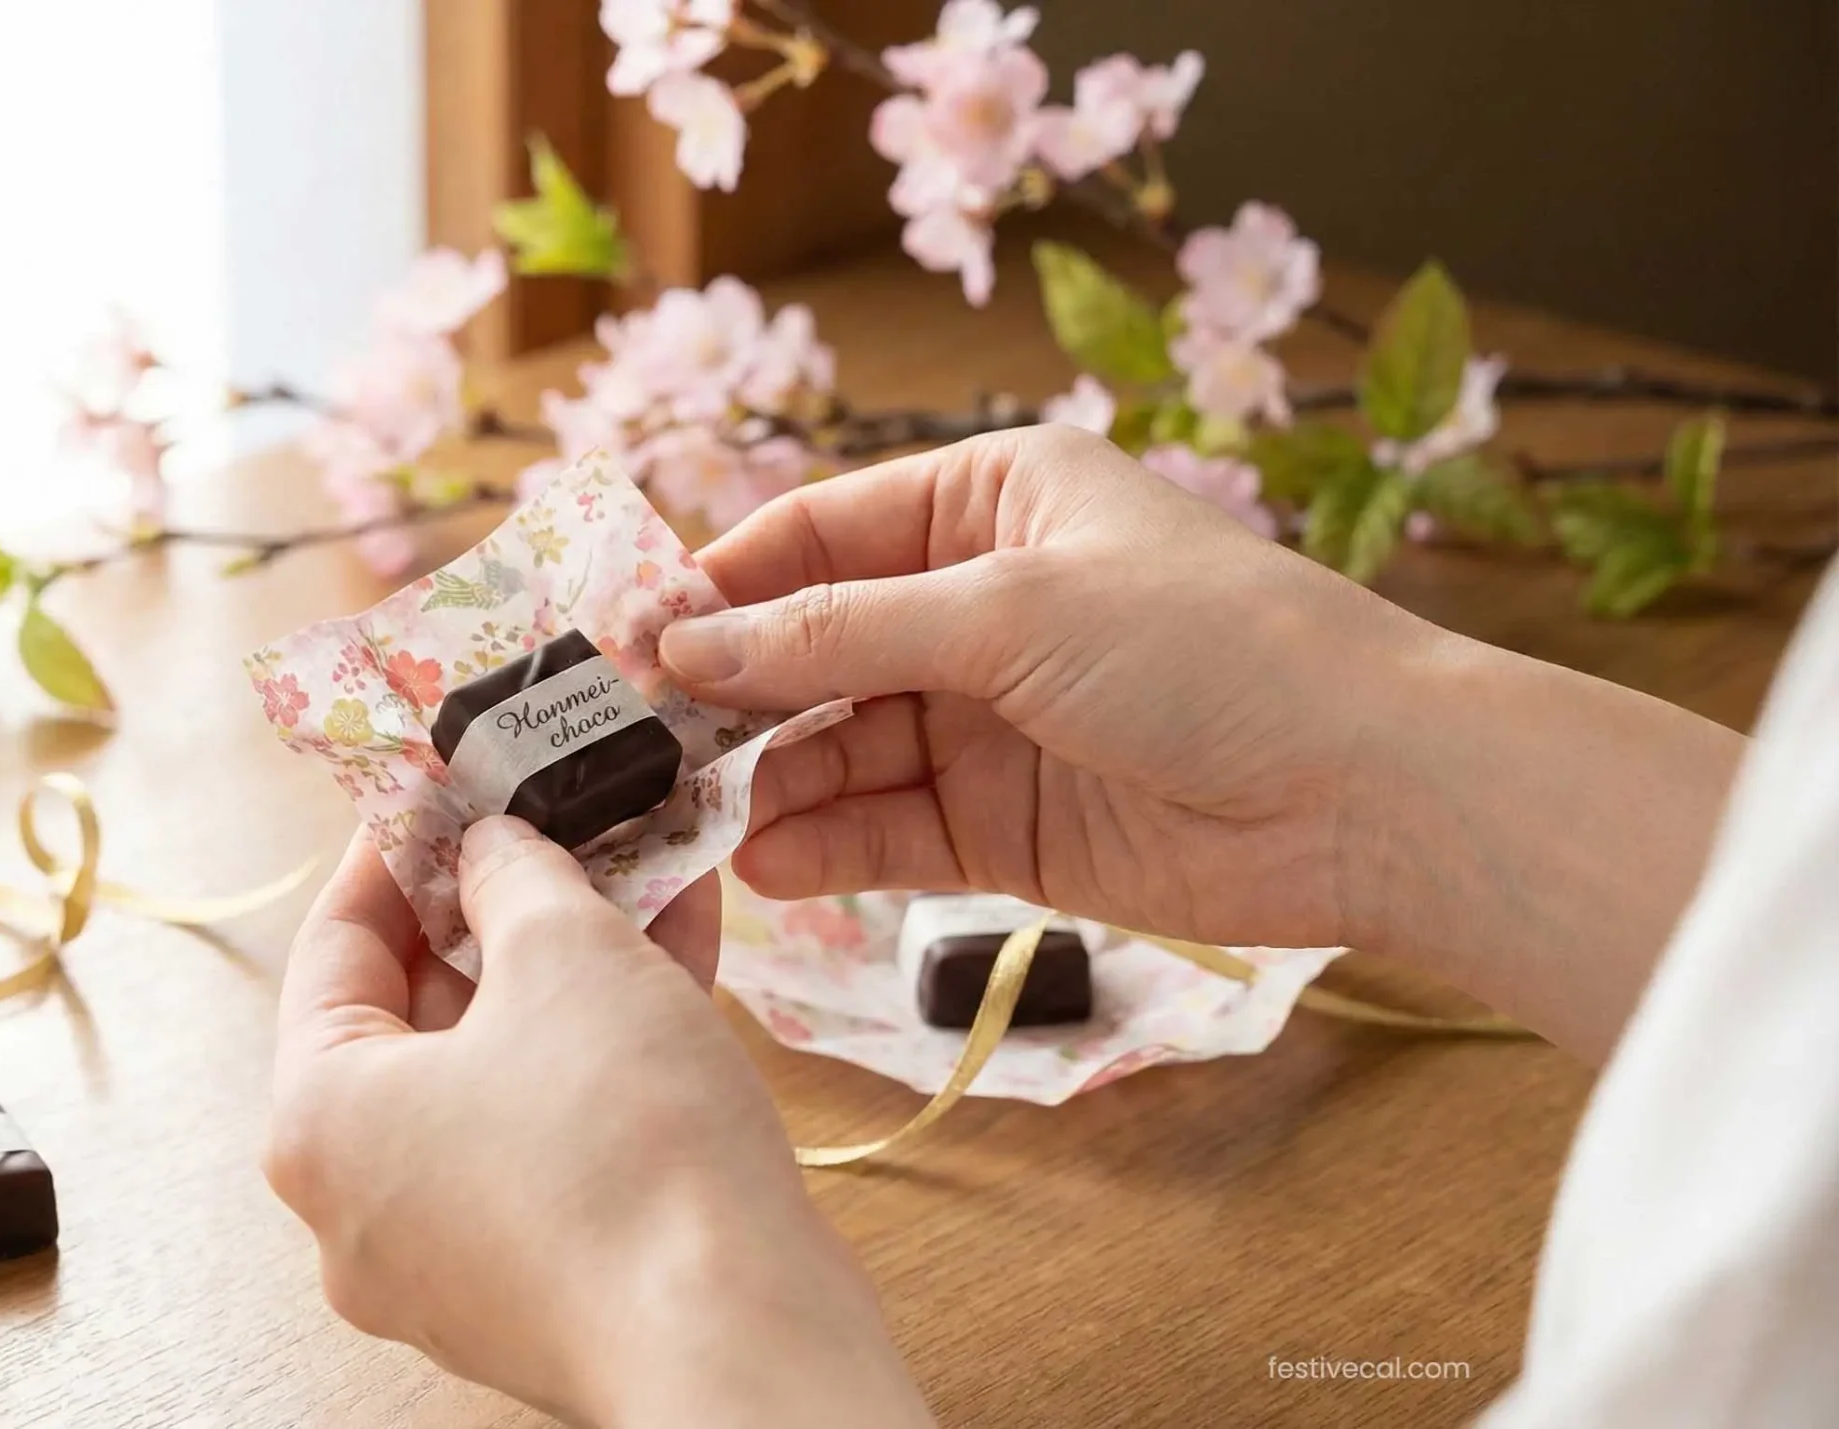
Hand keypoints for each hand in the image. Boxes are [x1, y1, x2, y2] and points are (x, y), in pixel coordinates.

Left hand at [265, 819, 933, 1426]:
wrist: (738, 1336)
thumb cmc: (625, 1149)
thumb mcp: (567, 953)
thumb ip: (516, 876)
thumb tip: (494, 849)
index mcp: (318, 1121)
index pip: (335, 945)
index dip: (399, 846)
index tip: (449, 783)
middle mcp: (361, 1204)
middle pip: (418, 1015)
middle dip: (504, 907)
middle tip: (559, 821)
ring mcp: (450, 1257)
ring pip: (500, 1074)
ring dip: (571, 970)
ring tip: (643, 869)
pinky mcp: (542, 1284)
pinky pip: (552, 1138)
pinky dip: (603, 1053)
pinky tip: (682, 956)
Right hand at [662, 425, 1428, 950]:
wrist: (1365, 794)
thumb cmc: (1208, 650)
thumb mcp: (1005, 612)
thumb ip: (837, 634)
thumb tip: (685, 642)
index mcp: (989, 503)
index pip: (816, 534)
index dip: (719, 584)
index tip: (625, 638)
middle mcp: (978, 604)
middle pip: (813, 646)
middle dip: (732, 693)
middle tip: (638, 741)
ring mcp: (988, 719)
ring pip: (839, 745)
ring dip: (770, 778)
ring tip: (697, 813)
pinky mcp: (1005, 825)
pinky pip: (886, 828)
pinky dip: (827, 844)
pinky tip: (770, 860)